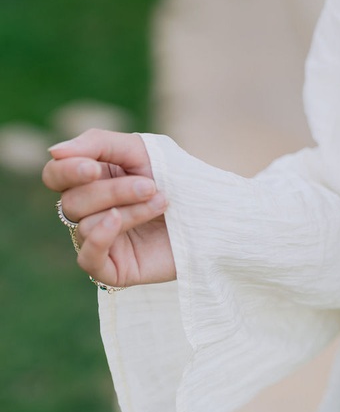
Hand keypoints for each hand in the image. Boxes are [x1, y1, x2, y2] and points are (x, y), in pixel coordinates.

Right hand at [42, 129, 176, 287]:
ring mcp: (102, 241)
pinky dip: (100, 238)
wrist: (215, 212)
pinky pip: (87, 259)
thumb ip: (96, 143)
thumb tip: (53, 152)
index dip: (67, 171)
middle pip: (71, 201)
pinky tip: (118, 221)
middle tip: (150, 185)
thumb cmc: (177, 177)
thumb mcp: (139, 149)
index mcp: (92, 181)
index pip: (55, 176)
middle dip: (113, 190)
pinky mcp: (114, 268)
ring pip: (85, 225)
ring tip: (161, 202)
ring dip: (127, 210)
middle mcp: (91, 211)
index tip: (93, 167)